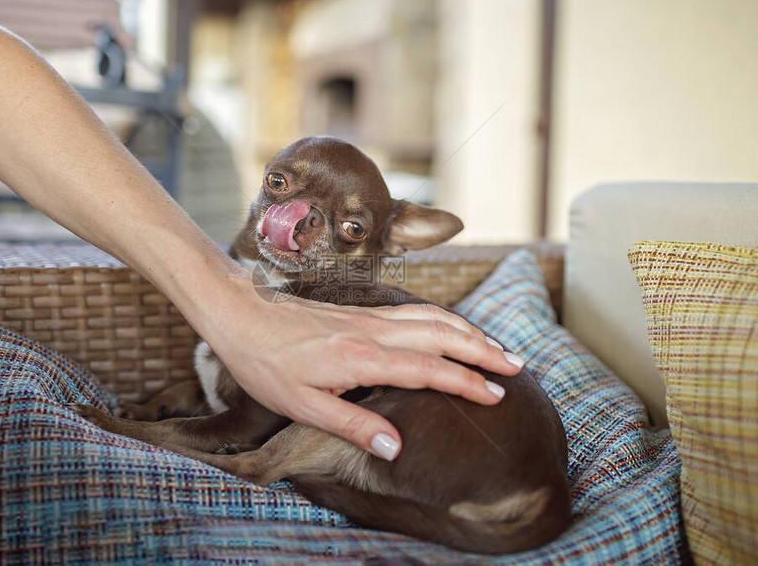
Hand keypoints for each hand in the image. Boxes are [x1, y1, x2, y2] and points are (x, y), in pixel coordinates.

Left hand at [208, 294, 523, 460]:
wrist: (240, 312)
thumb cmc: (265, 362)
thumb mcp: (301, 405)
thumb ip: (352, 425)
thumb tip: (396, 447)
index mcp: (363, 357)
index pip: (430, 369)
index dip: (466, 382)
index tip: (497, 396)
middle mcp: (374, 331)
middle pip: (443, 334)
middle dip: (483, 350)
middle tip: (517, 366)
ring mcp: (370, 317)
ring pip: (433, 318)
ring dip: (469, 330)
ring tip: (497, 347)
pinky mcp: (362, 311)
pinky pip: (415, 312)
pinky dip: (445, 319)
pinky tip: (452, 328)